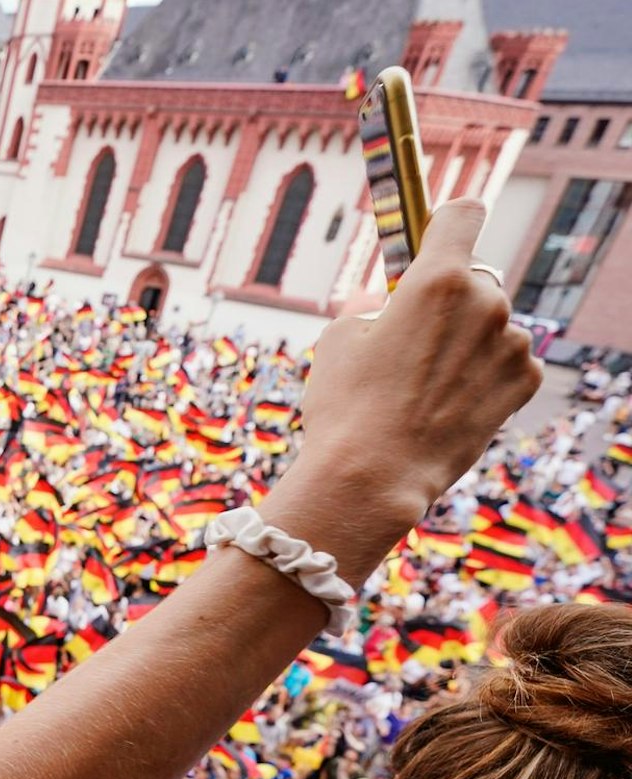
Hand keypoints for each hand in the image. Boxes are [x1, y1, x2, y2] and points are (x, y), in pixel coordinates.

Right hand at [291, 199, 540, 525]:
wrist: (374, 476)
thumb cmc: (346, 405)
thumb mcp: (340, 336)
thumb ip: (377, 302)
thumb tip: (394, 300)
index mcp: (437, 279)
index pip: (462, 215)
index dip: (445, 222)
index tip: (434, 235)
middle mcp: (485, 302)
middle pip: (472, 278)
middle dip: (446, 299)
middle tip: (410, 340)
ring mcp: (512, 343)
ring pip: (489, 322)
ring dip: (466, 339)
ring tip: (425, 383)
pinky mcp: (524, 381)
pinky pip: (506, 358)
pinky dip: (483, 371)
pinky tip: (449, 400)